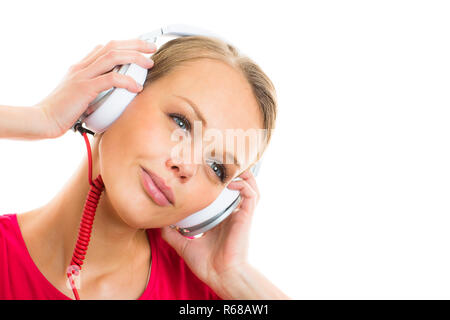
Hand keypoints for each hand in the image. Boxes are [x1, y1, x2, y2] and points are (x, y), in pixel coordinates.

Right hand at [34, 38, 156, 137]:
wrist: (43, 120)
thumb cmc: (62, 113)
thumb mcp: (79, 96)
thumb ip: (93, 90)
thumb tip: (111, 94)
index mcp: (81, 67)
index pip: (105, 48)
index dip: (124, 45)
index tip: (140, 49)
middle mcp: (82, 67)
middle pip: (112, 46)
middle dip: (135, 45)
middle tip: (151, 49)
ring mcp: (83, 76)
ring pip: (113, 57)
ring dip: (134, 58)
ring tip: (149, 64)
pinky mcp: (85, 88)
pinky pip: (111, 79)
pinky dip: (127, 81)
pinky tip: (137, 87)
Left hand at [160, 168, 259, 293]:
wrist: (220, 275)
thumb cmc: (207, 263)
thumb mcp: (184, 244)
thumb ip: (172, 233)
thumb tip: (159, 223)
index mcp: (221, 218)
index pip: (222, 194)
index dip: (216, 180)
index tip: (204, 170)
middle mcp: (232, 213)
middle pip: (237, 185)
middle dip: (230, 170)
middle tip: (217, 159)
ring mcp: (240, 213)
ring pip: (249, 185)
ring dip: (241, 173)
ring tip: (228, 164)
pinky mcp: (246, 216)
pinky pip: (252, 195)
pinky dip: (244, 185)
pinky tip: (232, 182)